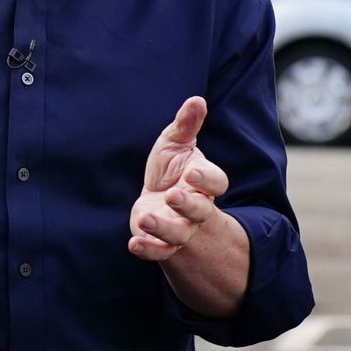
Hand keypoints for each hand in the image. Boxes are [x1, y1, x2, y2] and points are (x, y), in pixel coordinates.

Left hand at [129, 97, 230, 261]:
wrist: (156, 198)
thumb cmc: (171, 167)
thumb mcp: (176, 142)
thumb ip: (187, 124)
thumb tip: (197, 99)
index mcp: (204, 182)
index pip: (216, 183)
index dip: (206, 180)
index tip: (191, 174)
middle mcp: (197, 208)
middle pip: (200, 211)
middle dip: (188, 205)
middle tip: (172, 195)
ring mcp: (180, 227)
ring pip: (179, 234)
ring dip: (163, 228)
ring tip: (145, 218)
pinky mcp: (161, 242)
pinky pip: (159, 251)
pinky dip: (148, 250)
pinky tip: (134, 244)